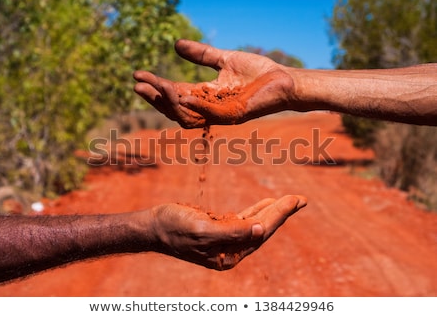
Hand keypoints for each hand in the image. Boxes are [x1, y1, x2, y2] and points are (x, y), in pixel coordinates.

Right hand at [134, 39, 296, 127]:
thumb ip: (201, 55)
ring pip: (188, 116)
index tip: (137, 74)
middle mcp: (210, 108)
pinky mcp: (235, 115)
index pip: (174, 94)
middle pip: (175, 109)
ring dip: (170, 103)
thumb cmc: (258, 72)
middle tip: (137, 85)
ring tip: (157, 86)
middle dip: (155, 98)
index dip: (155, 86)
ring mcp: (221, 114)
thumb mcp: (223, 59)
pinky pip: (210, 115)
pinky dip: (195, 106)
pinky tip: (181, 94)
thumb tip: (175, 45)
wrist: (284, 79)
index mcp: (206, 96)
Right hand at [149, 195, 306, 269]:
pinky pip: (243, 220)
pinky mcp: (219, 229)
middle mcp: (230, 250)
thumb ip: (232, 232)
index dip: (279, 215)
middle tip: (300, 199)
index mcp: (229, 255)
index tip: (295, 200)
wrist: (153, 225)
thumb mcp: (202, 230)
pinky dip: (256, 211)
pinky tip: (266, 204)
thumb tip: (261, 230)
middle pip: (262, 229)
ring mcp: (225, 240)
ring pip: (255, 224)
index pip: (261, 232)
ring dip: (273, 211)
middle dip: (281, 213)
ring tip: (290, 200)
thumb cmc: (174, 227)